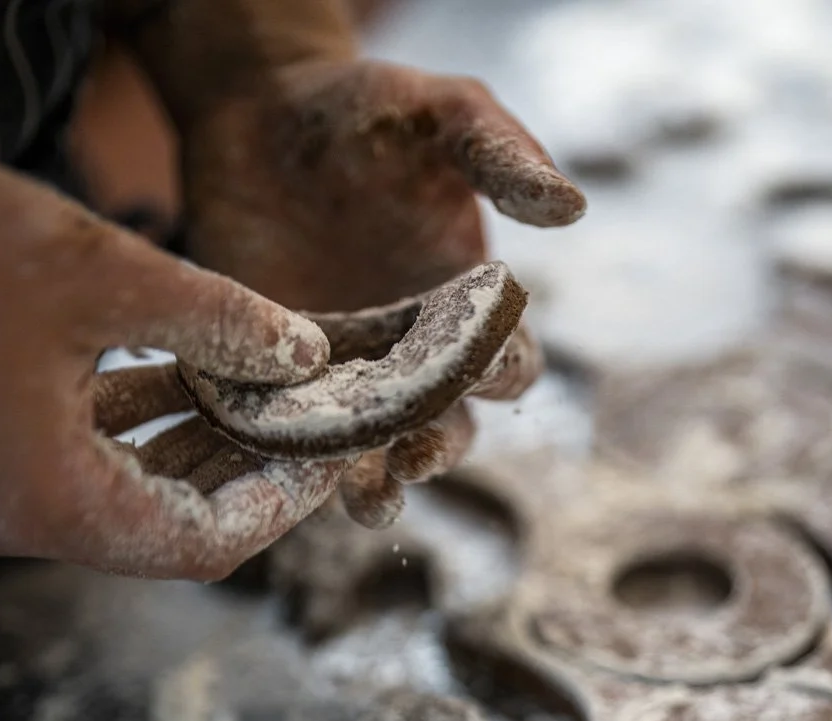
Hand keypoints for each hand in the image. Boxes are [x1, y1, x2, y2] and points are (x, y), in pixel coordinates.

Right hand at [0, 165, 341, 579]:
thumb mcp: (88, 272)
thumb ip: (209, 316)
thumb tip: (304, 352)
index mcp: (60, 504)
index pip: (206, 542)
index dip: (282, 504)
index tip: (331, 457)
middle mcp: (36, 516)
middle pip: (177, 524)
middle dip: (250, 472)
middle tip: (311, 423)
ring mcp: (14, 490)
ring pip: (136, 487)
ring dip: (202, 443)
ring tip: (267, 392)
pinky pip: (92, 456)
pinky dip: (145, 421)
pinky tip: (186, 372)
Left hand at [180, 60, 584, 514]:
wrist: (258, 109)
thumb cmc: (365, 109)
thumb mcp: (442, 114)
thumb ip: (503, 156)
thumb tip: (572, 206)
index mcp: (467, 310)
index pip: (508, 366)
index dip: (504, 377)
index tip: (483, 377)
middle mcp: (414, 356)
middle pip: (446, 429)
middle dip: (438, 451)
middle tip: (414, 462)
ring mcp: (347, 374)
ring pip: (374, 450)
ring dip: (376, 482)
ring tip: (368, 500)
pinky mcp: (280, 377)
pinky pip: (294, 432)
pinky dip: (295, 457)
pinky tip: (287, 468)